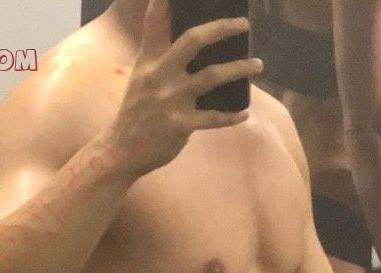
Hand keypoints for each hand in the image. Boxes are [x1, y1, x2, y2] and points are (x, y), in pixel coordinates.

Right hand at [108, 0, 263, 177]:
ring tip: (258, 65)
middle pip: (193, 41)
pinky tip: (244, 113)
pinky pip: (212, 118)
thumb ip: (157, 53)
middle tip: (243, 25)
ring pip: (211, 76)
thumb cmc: (136, 113)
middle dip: (220, 29)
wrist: (122, 150)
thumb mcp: (141, 77)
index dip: (164, 3)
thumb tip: (186, 38)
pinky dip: (230, 116)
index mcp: (150, 62)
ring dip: (239, 69)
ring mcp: (171, 100)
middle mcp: (160, 75)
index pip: (156, 24)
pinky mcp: (180, 125)